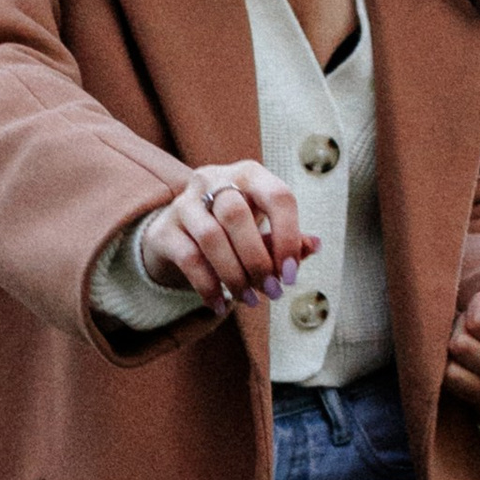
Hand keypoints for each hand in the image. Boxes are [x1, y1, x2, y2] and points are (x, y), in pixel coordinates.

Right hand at [136, 161, 314, 315]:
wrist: (178, 234)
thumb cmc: (233, 229)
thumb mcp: (263, 228)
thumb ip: (288, 238)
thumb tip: (315, 245)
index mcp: (249, 174)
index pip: (277, 196)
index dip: (288, 236)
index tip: (290, 274)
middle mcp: (214, 179)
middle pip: (237, 215)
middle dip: (258, 260)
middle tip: (271, 291)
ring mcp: (185, 203)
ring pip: (211, 237)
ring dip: (235, 275)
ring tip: (249, 300)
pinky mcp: (165, 229)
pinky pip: (188, 259)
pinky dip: (208, 286)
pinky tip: (220, 305)